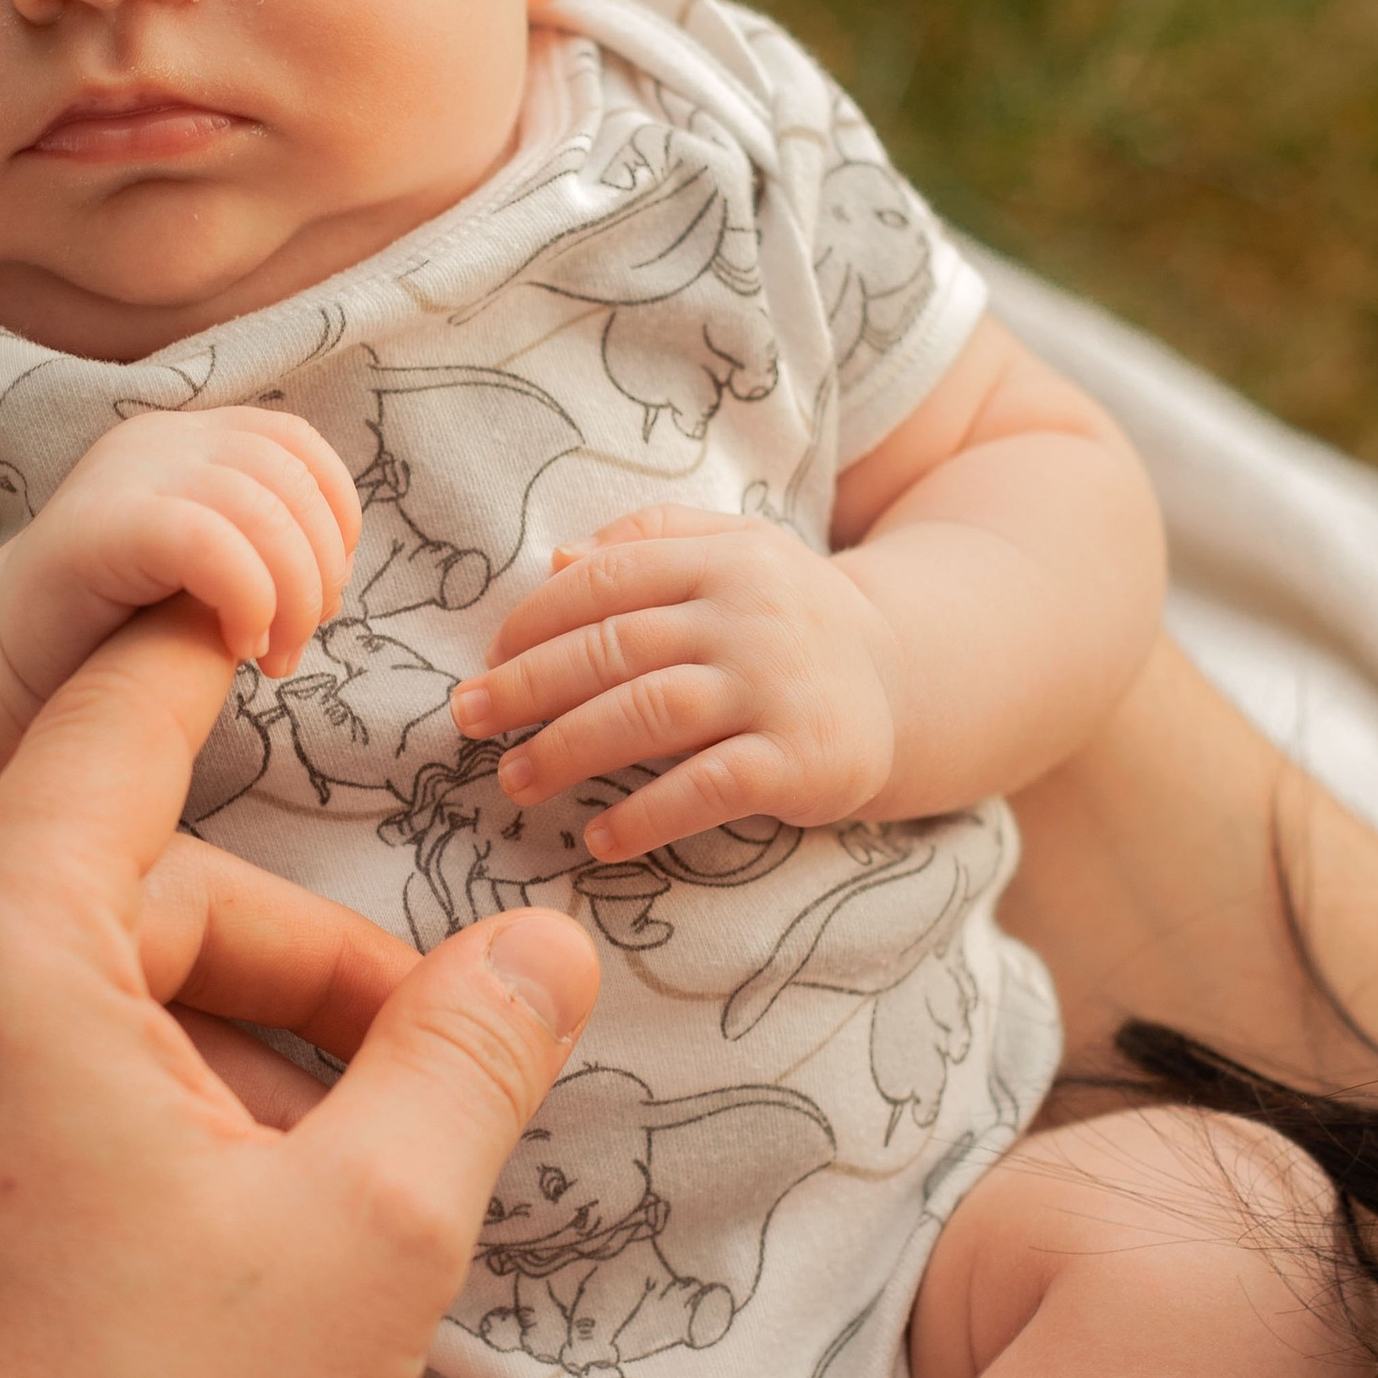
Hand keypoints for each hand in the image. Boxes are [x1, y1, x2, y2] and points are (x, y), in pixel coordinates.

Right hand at [0, 405, 361, 703]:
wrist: (1, 665)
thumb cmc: (112, 630)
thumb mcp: (198, 574)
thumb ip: (257, 546)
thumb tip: (335, 570)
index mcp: (184, 438)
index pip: (294, 443)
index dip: (336, 513)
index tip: (327, 589)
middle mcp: (157, 439)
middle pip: (288, 477)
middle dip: (320, 569)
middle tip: (299, 644)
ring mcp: (126, 475)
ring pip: (261, 510)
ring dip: (293, 596)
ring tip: (273, 656)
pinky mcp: (103, 525)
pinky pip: (211, 543)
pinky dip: (250, 598)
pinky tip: (239, 644)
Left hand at [0, 603, 598, 1377]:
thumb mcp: (371, 1240)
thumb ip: (465, 1055)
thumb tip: (545, 949)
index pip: (108, 732)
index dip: (197, 656)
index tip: (245, 587)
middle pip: (101, 897)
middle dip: (268, 971)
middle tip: (404, 1090)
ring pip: (29, 1005)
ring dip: (177, 1058)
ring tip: (294, 1199)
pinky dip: (70, 1124)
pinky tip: (164, 1257)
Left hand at [451, 506, 902, 858]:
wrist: (908, 679)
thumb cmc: (790, 619)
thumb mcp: (736, 551)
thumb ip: (649, 540)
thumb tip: (554, 560)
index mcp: (723, 557)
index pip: (606, 580)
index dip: (533, 621)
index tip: (487, 661)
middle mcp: (750, 615)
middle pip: (616, 647)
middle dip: (528, 686)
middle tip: (469, 722)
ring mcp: (777, 688)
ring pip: (650, 713)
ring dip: (568, 749)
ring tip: (515, 780)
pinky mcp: (801, 760)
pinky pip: (708, 789)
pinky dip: (646, 815)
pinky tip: (598, 838)